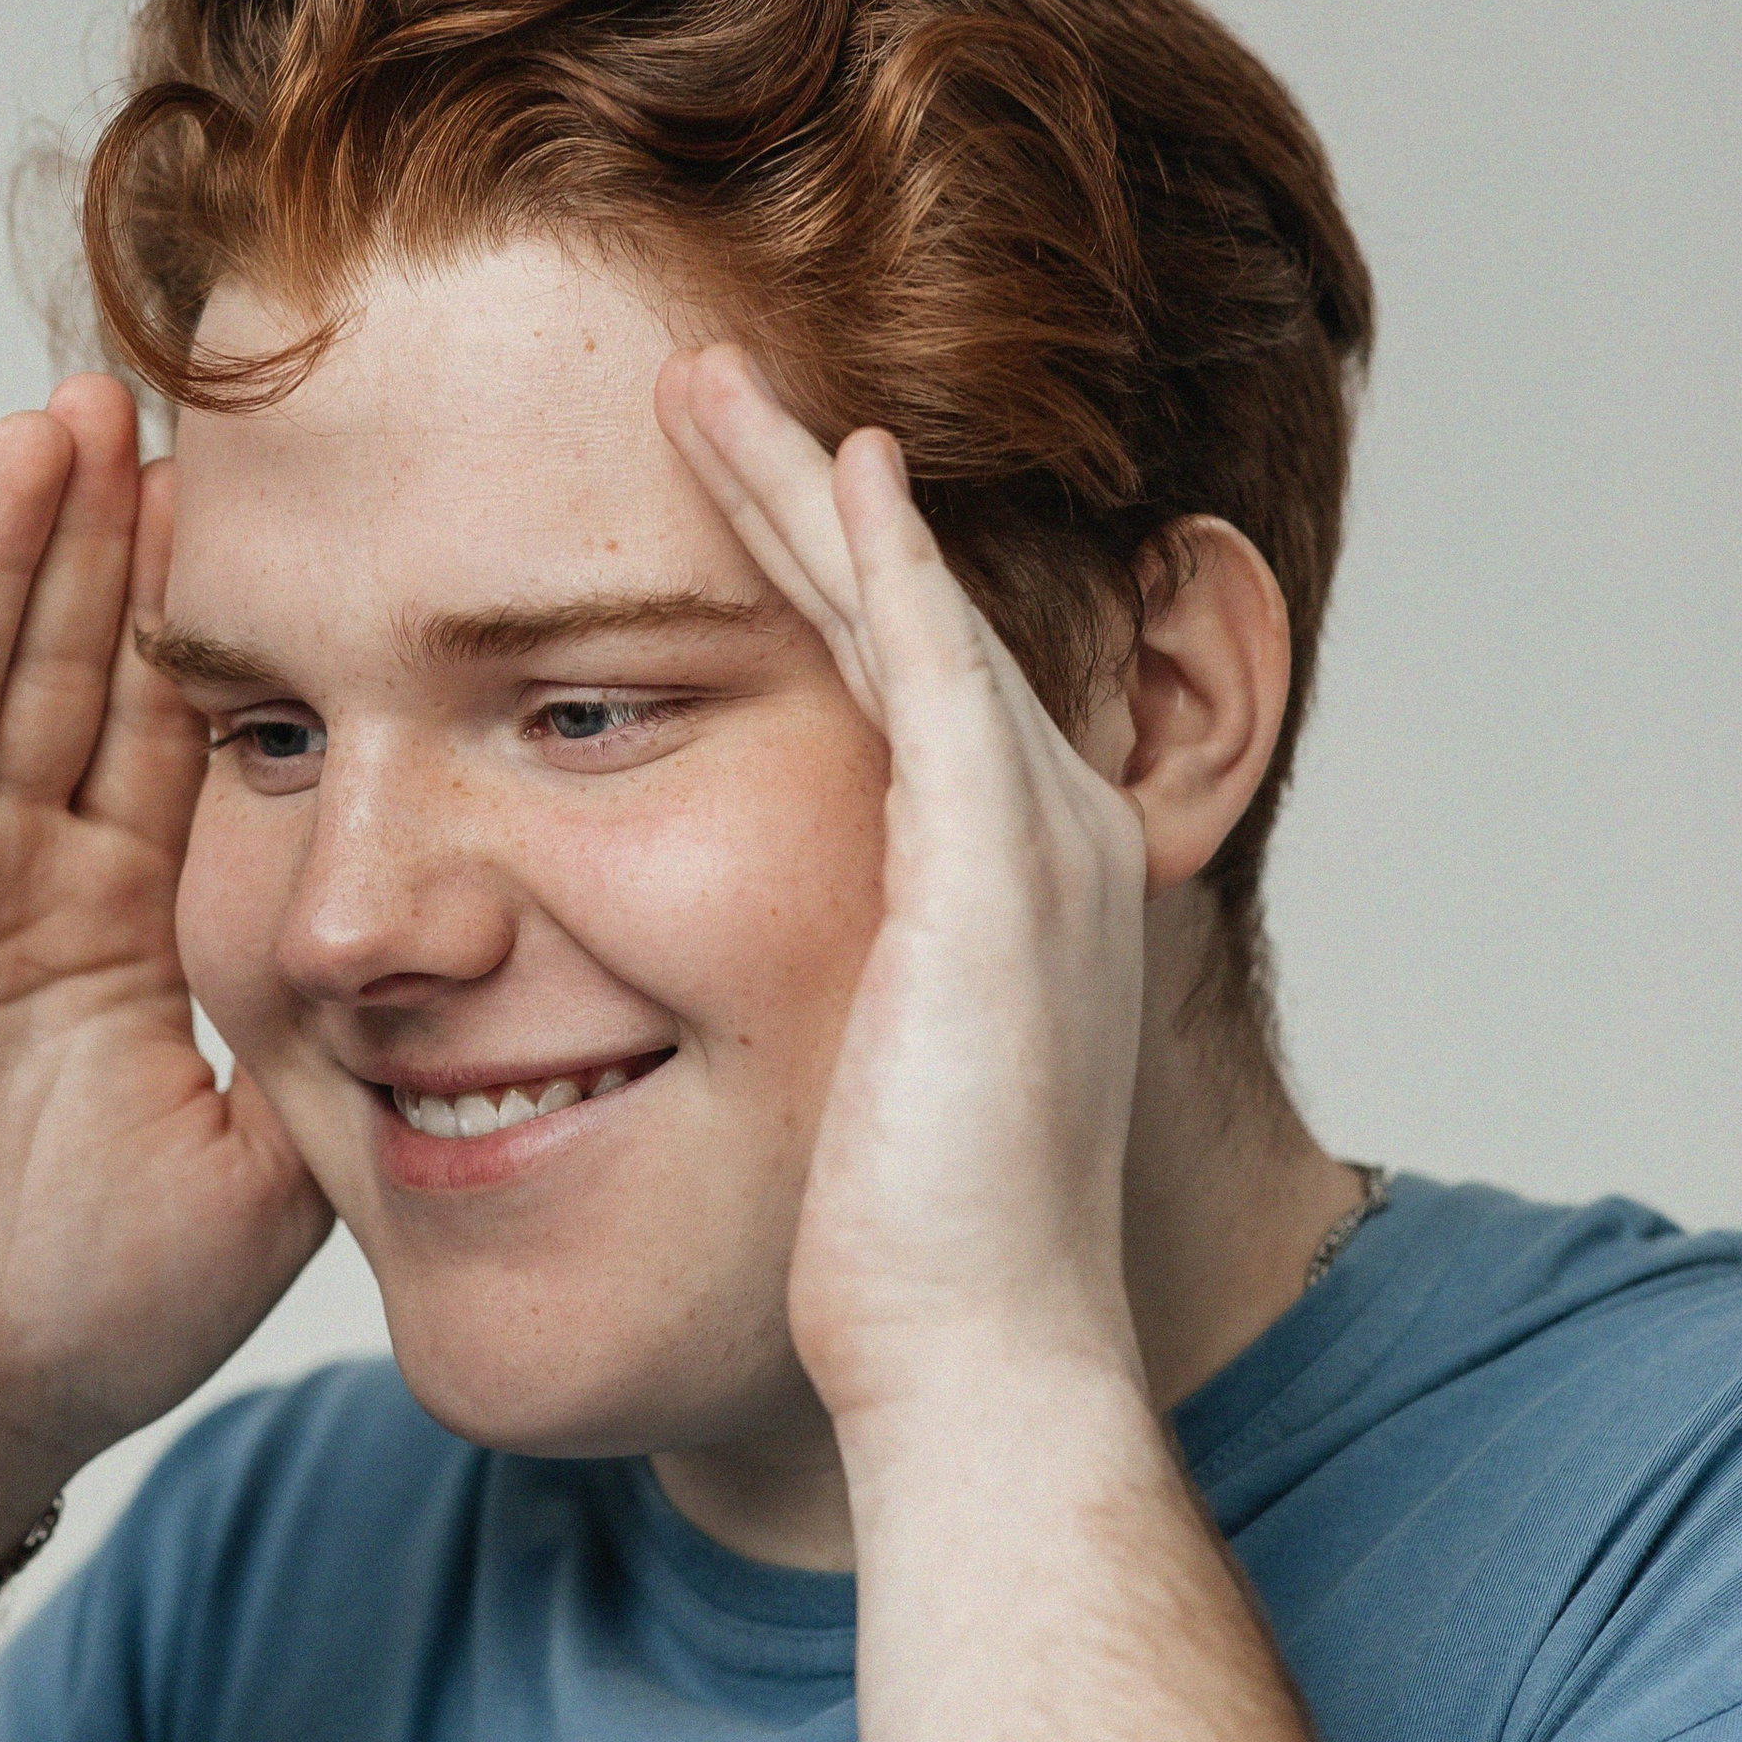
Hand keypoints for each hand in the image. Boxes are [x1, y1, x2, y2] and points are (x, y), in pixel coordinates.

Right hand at [0, 378, 329, 1555]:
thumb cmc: (111, 1311)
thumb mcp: (273, 1165)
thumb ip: (345, 1046)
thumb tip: (475, 956)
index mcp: (151, 909)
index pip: (186, 719)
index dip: (212, 607)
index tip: (241, 484)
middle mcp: (42, 878)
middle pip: (75, 667)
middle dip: (97, 536)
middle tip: (123, 400)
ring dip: (2, 566)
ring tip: (38, 440)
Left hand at [654, 346, 1147, 1426]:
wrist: (982, 1359)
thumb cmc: (903, 1271)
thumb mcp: (855, 1100)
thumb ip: (816, 1014)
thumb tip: (688, 1019)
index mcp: (1014, 894)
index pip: (893, 688)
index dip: (810, 577)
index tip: (723, 492)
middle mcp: (1053, 843)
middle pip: (900, 616)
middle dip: (802, 494)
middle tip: (701, 383)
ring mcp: (1041, 846)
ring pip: (909, 609)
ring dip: (812, 487)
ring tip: (708, 382)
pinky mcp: (1001, 873)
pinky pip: (938, 671)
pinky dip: (891, 559)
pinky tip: (840, 462)